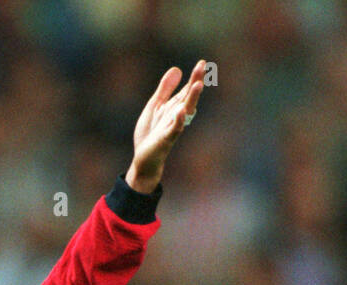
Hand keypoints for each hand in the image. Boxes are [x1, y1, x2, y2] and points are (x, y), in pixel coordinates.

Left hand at [125, 60, 205, 193]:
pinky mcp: (165, 140)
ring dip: (192, 99)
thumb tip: (177, 69)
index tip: (202, 62)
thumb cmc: (150, 134)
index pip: (186, 90)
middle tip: (203, 67)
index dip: (194, 77)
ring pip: (185, 111)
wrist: (143, 160)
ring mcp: (172, 128)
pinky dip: (178, 121)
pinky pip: (174, 130)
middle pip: (188, 97)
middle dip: (195, 82)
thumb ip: (165, 89)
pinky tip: (180, 111)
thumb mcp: (155, 106)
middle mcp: (176, 116)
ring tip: (198, 84)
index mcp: (174, 107)